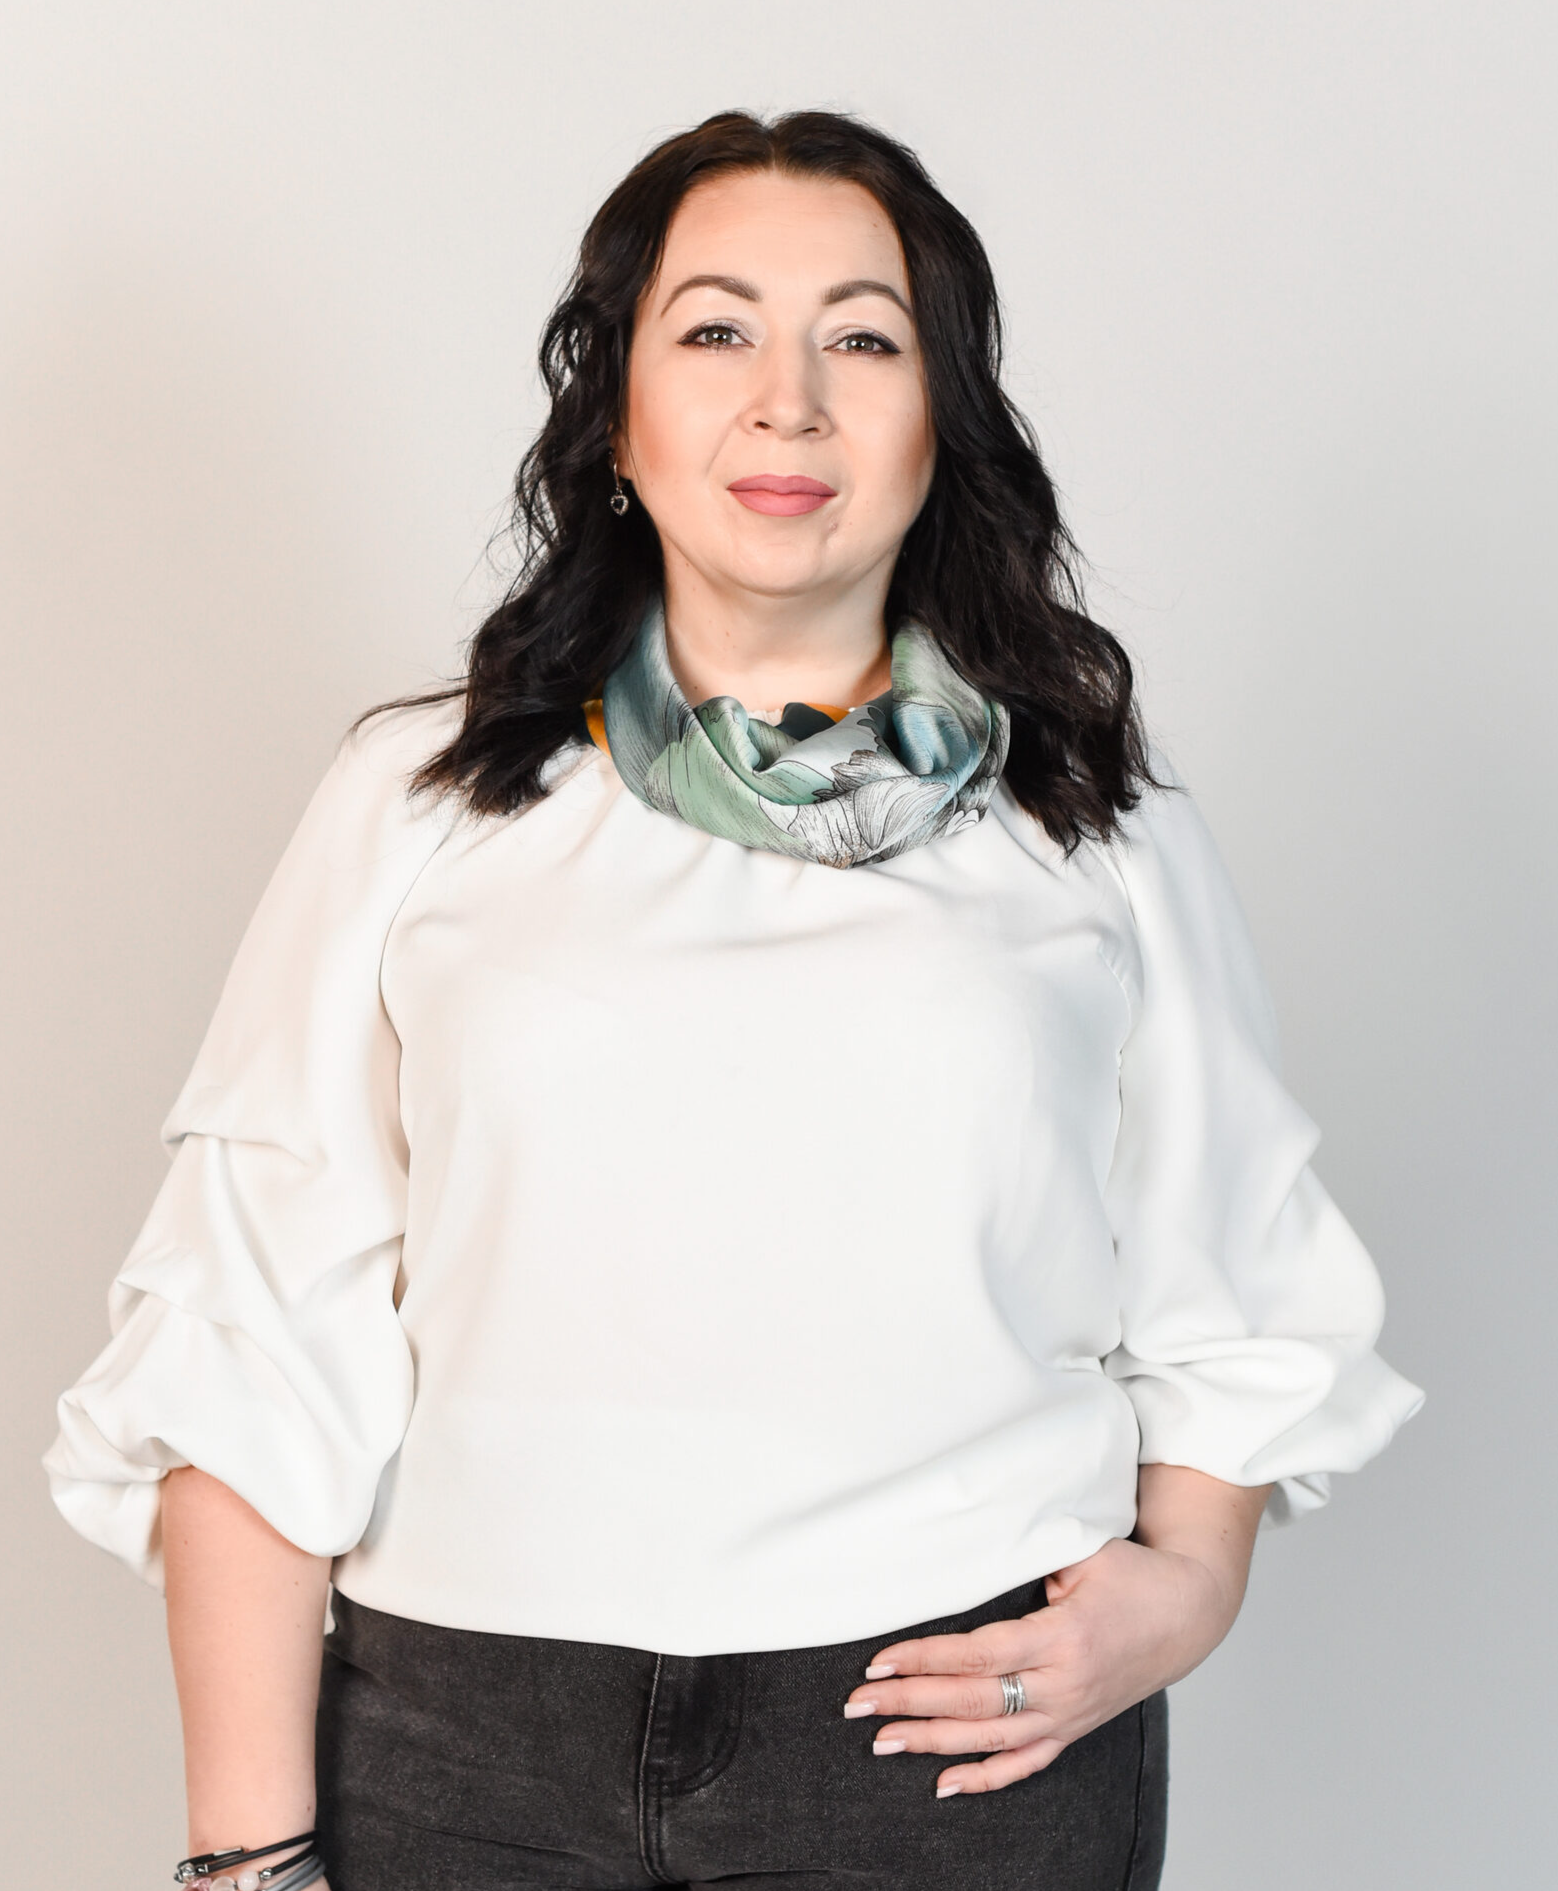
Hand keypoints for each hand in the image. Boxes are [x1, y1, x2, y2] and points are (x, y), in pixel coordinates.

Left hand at [842, 1534, 1244, 1797]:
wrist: (1189, 1613)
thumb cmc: (1133, 1573)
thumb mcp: (1085, 1550)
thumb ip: (1032, 1554)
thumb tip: (968, 1550)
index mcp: (1062, 1637)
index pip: (978, 1654)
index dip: (926, 1659)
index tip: (880, 1662)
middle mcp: (1063, 1685)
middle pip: (973, 1701)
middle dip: (910, 1702)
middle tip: (857, 1703)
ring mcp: (1069, 1714)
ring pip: (991, 1740)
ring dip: (933, 1743)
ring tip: (882, 1742)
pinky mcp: (1075, 1729)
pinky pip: (1026, 1764)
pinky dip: (984, 1779)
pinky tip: (943, 1785)